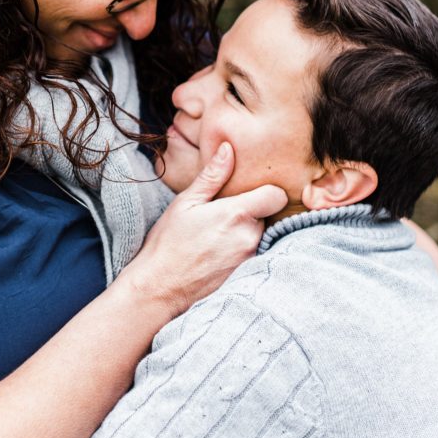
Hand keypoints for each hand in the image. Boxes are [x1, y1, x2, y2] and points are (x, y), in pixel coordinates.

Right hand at [119, 142, 287, 318]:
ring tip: (218, 237)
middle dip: (252, 213)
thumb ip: (212, 175)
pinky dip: (242, 251)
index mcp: (237, 214)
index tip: (250, 192)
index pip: (277, 196)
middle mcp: (251, 237)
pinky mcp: (247, 276)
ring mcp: (251, 259)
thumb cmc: (168, 242)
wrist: (160, 288)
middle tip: (224, 216)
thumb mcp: (186, 203)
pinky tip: (219, 254)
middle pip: (268, 216)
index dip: (267, 191)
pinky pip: (255, 255)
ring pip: (262, 236)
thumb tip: (228, 148)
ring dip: (247, 233)